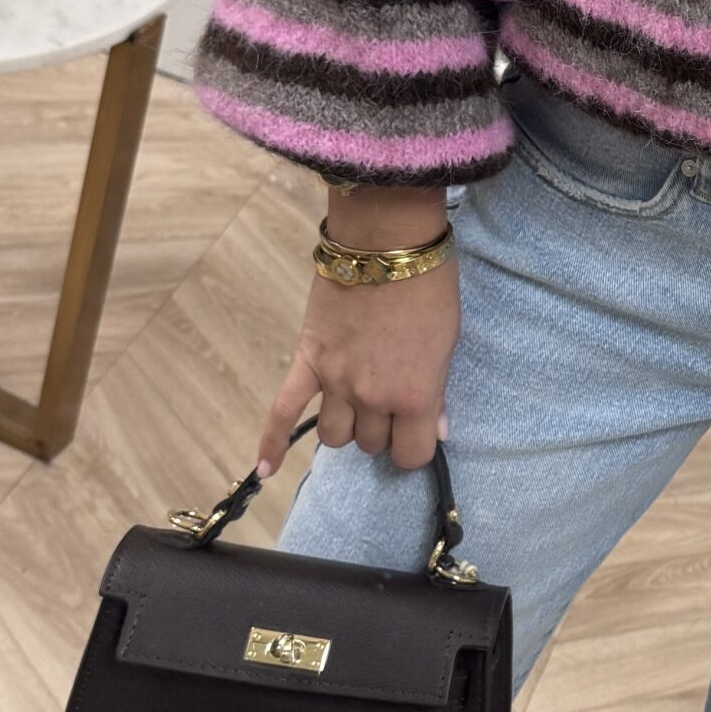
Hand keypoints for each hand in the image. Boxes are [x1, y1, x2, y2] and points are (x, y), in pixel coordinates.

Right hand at [257, 186, 457, 478]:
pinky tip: (264, 468)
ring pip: (333, 435)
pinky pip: (283, 410)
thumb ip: (436, 392)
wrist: (387, 242)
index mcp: (414, 395)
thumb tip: (436, 430)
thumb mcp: (447, 343)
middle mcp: (372, 397)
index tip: (415, 432)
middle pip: (369, 444)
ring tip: (355, 405)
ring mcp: (335, 381)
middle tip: (388, 401)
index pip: (411, 455)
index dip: (414, 446)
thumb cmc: (429, 288)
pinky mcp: (308, 360)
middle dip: (380, 429)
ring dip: (346, 426)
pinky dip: (271, 441)